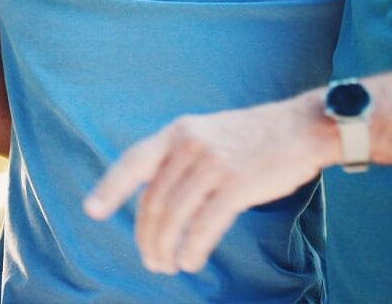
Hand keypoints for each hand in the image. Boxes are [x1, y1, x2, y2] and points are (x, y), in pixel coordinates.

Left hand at [83, 94, 336, 274]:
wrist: (299, 127)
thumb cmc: (251, 137)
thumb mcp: (206, 132)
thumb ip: (178, 157)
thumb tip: (153, 197)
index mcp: (178, 131)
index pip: (134, 161)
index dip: (110, 187)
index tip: (91, 211)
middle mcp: (190, 143)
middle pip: (154, 200)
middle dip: (147, 236)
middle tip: (150, 259)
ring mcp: (213, 163)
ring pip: (174, 216)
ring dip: (166, 248)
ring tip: (167, 265)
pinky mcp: (237, 184)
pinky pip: (204, 225)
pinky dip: (192, 249)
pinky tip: (189, 262)